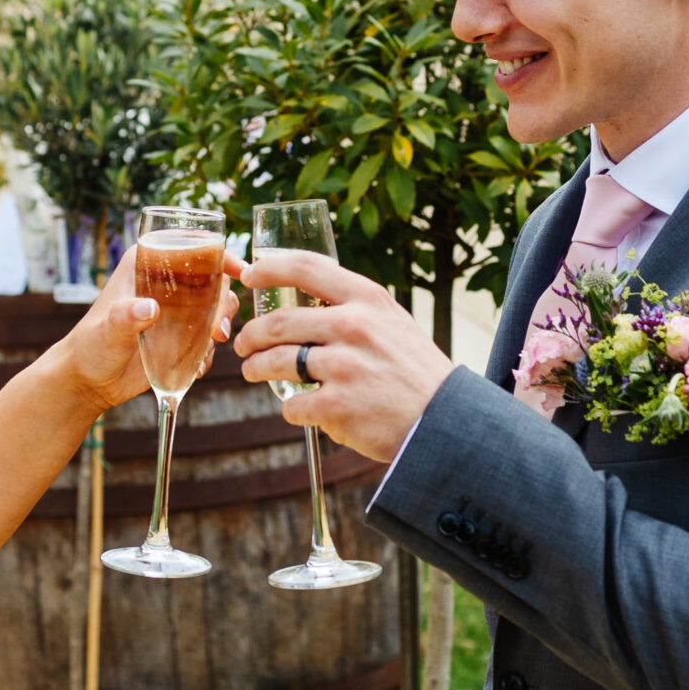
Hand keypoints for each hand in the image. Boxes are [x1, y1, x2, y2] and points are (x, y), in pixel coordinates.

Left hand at [40, 241, 239, 417]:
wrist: (90, 382)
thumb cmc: (90, 347)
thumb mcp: (107, 330)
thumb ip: (125, 316)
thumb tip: (150, 309)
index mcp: (144, 264)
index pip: (188, 246)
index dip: (219, 253)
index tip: (239, 271)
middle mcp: (163, 282)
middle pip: (211, 277)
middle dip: (224, 299)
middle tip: (219, 329)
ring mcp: (175, 309)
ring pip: (215, 305)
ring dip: (221, 323)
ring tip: (214, 344)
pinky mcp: (180, 334)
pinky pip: (208, 335)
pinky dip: (210, 349)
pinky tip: (196, 366)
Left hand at [232, 251, 454, 461]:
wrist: (444, 422)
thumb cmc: (413, 371)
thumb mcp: (392, 322)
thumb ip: (353, 307)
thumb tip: (304, 298)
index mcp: (367, 300)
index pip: (305, 268)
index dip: (268, 268)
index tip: (249, 276)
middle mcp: (353, 327)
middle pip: (278, 323)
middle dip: (251, 335)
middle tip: (244, 344)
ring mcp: (343, 367)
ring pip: (275, 363)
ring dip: (256, 368)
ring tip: (253, 372)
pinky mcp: (336, 407)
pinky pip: (292, 405)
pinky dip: (291, 409)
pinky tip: (300, 409)